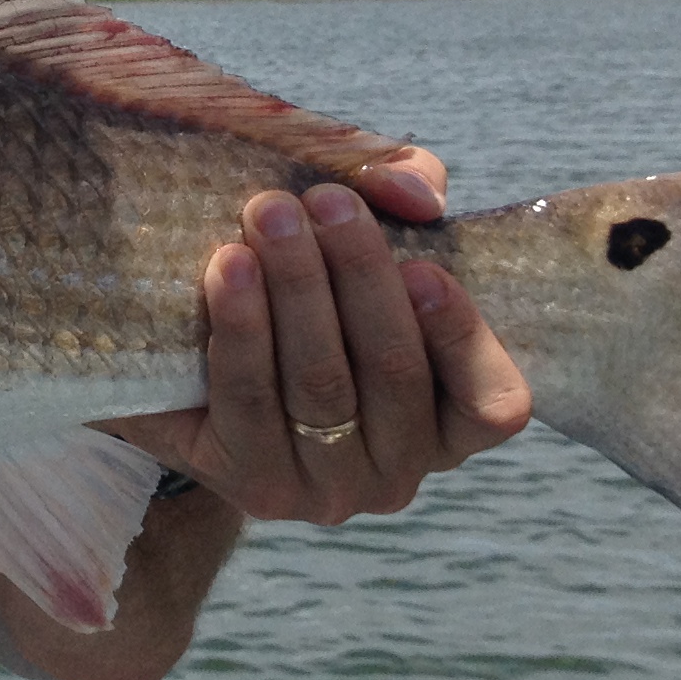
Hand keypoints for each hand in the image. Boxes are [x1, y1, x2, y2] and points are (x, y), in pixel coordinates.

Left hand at [106, 146, 532, 524]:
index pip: (493, 406)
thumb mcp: (362, 226)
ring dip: (297, 289)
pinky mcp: (253, 485)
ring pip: (321, 385)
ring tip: (268, 214)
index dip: (462, 337)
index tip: (421, 265)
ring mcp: (327, 489)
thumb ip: (406, 189)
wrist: (187, 354)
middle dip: (360, 278)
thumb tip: (414, 191)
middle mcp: (399, 472)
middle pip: (392, 374)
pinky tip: (228, 268)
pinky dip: (242, 328)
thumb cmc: (306, 280)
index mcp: (450, 423)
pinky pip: (251, 402)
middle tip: (325, 201)